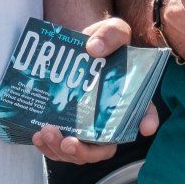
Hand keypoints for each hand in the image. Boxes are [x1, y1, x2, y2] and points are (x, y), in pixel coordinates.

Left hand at [32, 17, 160, 164]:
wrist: (74, 46)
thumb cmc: (100, 41)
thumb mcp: (111, 30)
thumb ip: (110, 34)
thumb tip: (94, 48)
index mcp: (128, 98)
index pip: (143, 112)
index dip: (147, 120)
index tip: (145, 127)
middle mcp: (108, 120)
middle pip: (104, 148)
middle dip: (85, 151)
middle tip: (69, 142)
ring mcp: (86, 127)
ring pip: (78, 152)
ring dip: (61, 151)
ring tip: (45, 134)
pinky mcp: (67, 127)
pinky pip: (59, 147)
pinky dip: (48, 146)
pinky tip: (37, 135)